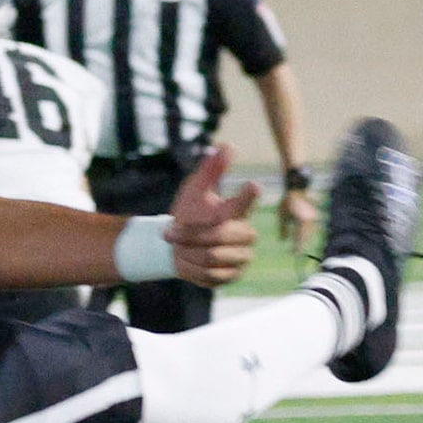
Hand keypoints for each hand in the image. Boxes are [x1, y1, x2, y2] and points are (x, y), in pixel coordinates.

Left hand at [167, 144, 258, 286]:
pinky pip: (208, 274)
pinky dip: (189, 267)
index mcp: (238, 211)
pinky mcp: (232, 277)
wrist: (178, 246)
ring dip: (186, 251)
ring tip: (178, 246)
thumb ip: (211, 170)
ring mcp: (242, 257)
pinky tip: (185, 259)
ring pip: (210, 257)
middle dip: (189, 235)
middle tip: (169, 233)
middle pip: (219, 236)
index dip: (247, 195)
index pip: (244, 202)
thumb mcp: (196, 189)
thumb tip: (227, 145)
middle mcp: (246, 234)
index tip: (253, 185)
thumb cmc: (191, 213)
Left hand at [276, 182, 319, 251]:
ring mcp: (313, 218)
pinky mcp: (314, 216)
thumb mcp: (282, 215)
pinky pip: (310, 228)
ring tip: (299, 248)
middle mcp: (309, 220)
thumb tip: (283, 240)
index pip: (300, 239)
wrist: (297, 187)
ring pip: (309, 233)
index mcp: (301, 221)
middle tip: (297, 255)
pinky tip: (303, 238)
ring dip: (305, 240)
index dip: (297, 248)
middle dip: (301, 245)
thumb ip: (284, 228)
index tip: (294, 255)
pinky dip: (307, 234)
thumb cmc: (287, 201)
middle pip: (306, 237)